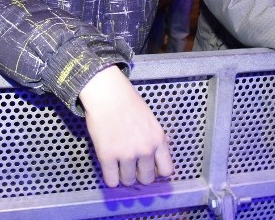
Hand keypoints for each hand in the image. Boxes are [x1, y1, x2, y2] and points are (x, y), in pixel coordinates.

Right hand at [79, 66, 173, 186]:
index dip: (157, 172)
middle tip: (132, 168)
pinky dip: (111, 179)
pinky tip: (109, 170)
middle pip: (147, 179)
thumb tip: (163, 150)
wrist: (107, 93)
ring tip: (118, 167)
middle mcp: (145, 149)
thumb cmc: (128, 102)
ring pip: (128, 181)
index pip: (167, 170)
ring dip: (124, 176)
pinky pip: (111, 181)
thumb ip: (156, 137)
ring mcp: (126, 154)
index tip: (149, 168)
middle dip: (139, 176)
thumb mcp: (151, 120)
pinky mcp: (107, 156)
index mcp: (158, 139)